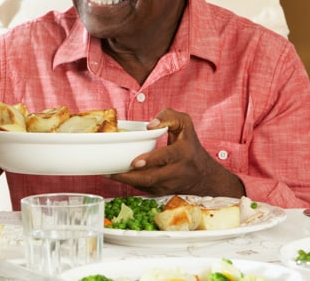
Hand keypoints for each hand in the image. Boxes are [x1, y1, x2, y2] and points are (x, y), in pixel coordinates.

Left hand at [109, 109, 244, 197]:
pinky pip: (142, 189)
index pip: (166, 157)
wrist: (203, 175)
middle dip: (128, 176)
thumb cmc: (190, 146)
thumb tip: (150, 125)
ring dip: (124, 181)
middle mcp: (176, 172)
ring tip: (106, 173)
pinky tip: (116, 176)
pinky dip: (128, 183)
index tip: (135, 162)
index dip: (150, 160)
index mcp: (182, 153)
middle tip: (109, 171)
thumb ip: (169, 117)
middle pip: (150, 178)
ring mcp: (168, 185)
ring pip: (143, 186)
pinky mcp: (161, 192)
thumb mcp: (185, 125)